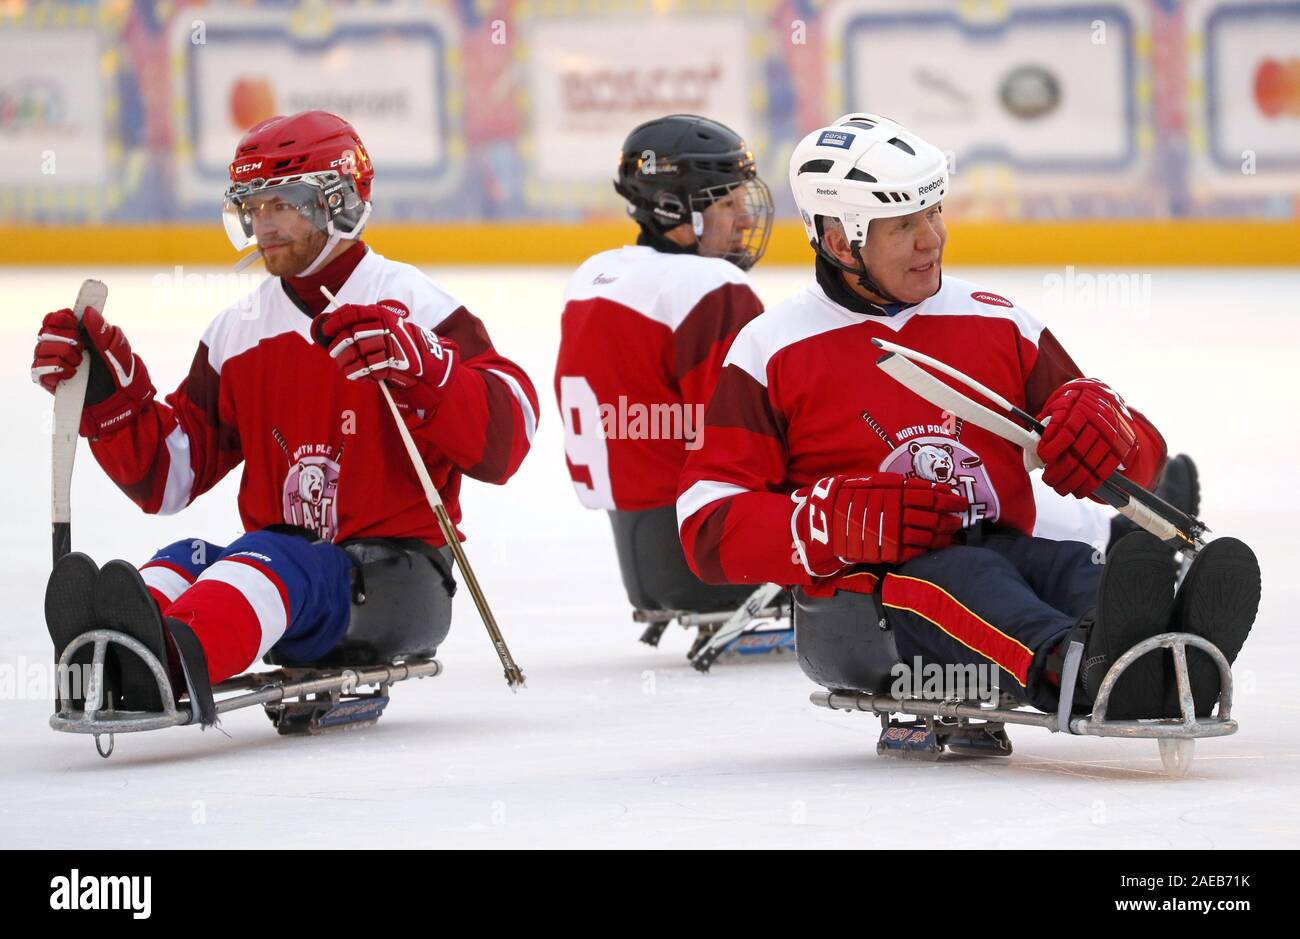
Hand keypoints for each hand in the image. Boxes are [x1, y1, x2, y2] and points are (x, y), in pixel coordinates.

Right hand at [31, 306, 154, 436]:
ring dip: (62, 354)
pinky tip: (71, 373)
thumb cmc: (121, 372)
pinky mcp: (49, 380)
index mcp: (77, 334)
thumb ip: (102, 329)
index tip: (73, 323)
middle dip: (64, 337)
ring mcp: (54, 363)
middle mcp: (61, 346)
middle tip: (80, 347)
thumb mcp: (117, 349)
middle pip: (46, 331)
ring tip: (79, 363)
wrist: (121, 400)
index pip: (56, 318)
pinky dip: (55, 369)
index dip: (62, 318)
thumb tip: (87, 311)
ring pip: (41, 349)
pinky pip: (39, 369)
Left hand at [313, 301, 459, 412]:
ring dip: (345, 361)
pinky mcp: (391, 362)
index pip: (352, 313)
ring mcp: (388, 345)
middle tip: (333, 351)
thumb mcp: (385, 325)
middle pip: (351, 335)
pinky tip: (353, 374)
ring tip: (342, 365)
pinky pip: (365, 368)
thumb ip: (364, 322)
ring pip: (356, 353)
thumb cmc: (400, 343)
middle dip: (337, 345)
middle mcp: (384, 328)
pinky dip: (356, 372)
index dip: (335, 321)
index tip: (326, 329)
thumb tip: (334, 324)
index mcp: (381, 315)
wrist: (426, 360)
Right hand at [792, 472, 967, 573]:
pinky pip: (914, 551)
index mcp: (893, 491)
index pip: (929, 493)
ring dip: (943, 535)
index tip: (958, 499)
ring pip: (928, 534)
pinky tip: (936, 548)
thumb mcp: (867, 482)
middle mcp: (897, 510)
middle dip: (950, 517)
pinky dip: (928, 550)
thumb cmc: (842, 498)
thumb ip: (894, 485)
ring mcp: (893, 532)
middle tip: (960, 519)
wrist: (820, 523)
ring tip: (952, 535)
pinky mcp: (887, 551)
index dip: (948, 497)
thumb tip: (922, 487)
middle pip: (933, 514)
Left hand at [1036, 378, 1137, 498]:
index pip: (1066, 434)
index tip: (1044, 458)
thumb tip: (1037, 448)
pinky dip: (1090, 485)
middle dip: (1058, 473)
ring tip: (1060, 487)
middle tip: (1048, 480)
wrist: (1102, 397)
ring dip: (1071, 483)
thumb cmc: (1074, 405)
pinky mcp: (1119, 450)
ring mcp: (1111, 438)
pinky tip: (1078, 490)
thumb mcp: (1059, 406)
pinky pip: (1104, 472)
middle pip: (1076, 456)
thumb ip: (1048, 425)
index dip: (1052, 450)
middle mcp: (1098, 425)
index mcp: (1080, 411)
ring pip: (1089, 468)